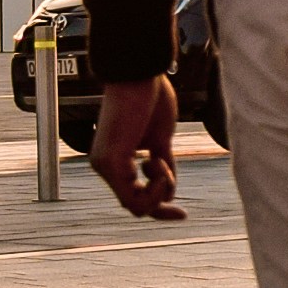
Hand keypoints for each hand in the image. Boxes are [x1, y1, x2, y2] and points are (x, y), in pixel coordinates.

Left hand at [90, 72, 184, 218]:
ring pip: (135, 207)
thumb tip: (169, 187)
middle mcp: (104, 166)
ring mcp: (104, 165)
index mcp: (114, 159)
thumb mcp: (161, 139)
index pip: (134, 198)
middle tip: (172, 177)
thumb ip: (163, 163)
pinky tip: (160, 162)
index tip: (183, 214)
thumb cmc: (150, 97)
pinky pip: (134, 198)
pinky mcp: (111, 161)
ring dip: (159, 191)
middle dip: (160, 200)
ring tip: (162, 160)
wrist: (141, 73)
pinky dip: (155, 187)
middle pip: (135, 206)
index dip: (160, 208)